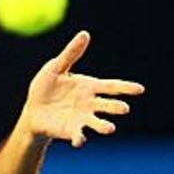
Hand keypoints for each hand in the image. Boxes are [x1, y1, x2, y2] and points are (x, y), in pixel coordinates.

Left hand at [19, 31, 144, 146]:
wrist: (33, 109)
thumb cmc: (46, 87)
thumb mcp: (56, 67)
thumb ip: (71, 53)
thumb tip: (85, 34)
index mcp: (89, 87)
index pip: (111, 86)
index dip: (126, 88)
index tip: (140, 89)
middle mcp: (90, 104)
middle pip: (108, 105)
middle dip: (116, 107)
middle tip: (123, 108)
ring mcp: (82, 118)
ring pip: (97, 122)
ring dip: (104, 126)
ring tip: (110, 128)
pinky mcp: (71, 131)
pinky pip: (78, 135)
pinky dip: (80, 138)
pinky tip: (79, 140)